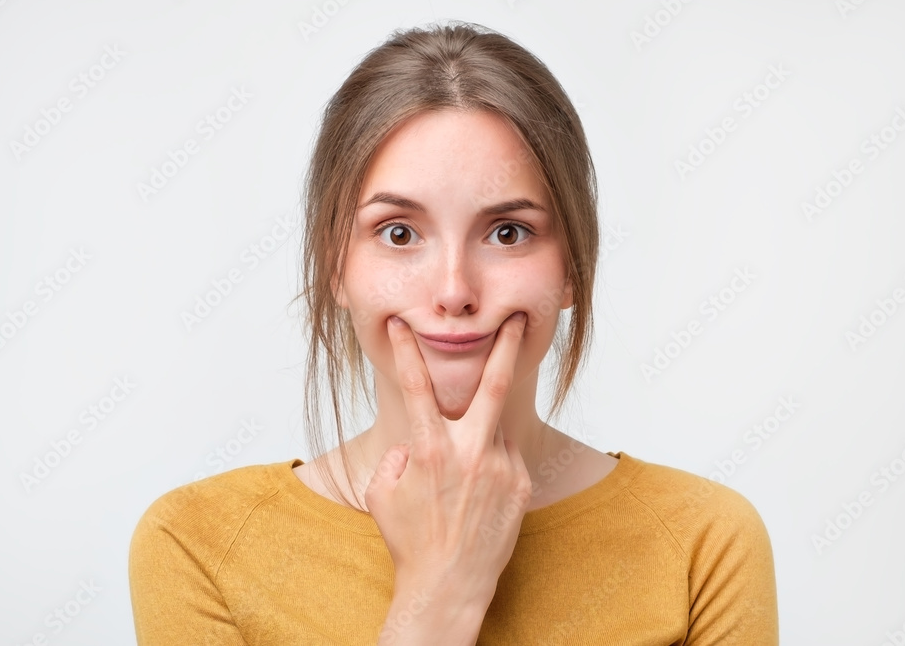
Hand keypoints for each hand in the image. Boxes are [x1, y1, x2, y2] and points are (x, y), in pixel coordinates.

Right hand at [365, 311, 532, 606]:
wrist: (449, 585)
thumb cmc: (410, 540)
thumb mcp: (383, 493)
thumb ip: (399, 455)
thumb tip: (416, 441)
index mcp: (431, 450)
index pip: (417, 387)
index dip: (407, 351)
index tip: (401, 324)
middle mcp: (471, 452)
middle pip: (495, 384)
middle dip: (507, 346)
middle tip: (518, 318)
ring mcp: (501, 467)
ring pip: (495, 430)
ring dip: (481, 439)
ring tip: (466, 482)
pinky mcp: (521, 484)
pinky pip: (506, 458)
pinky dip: (492, 465)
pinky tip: (479, 497)